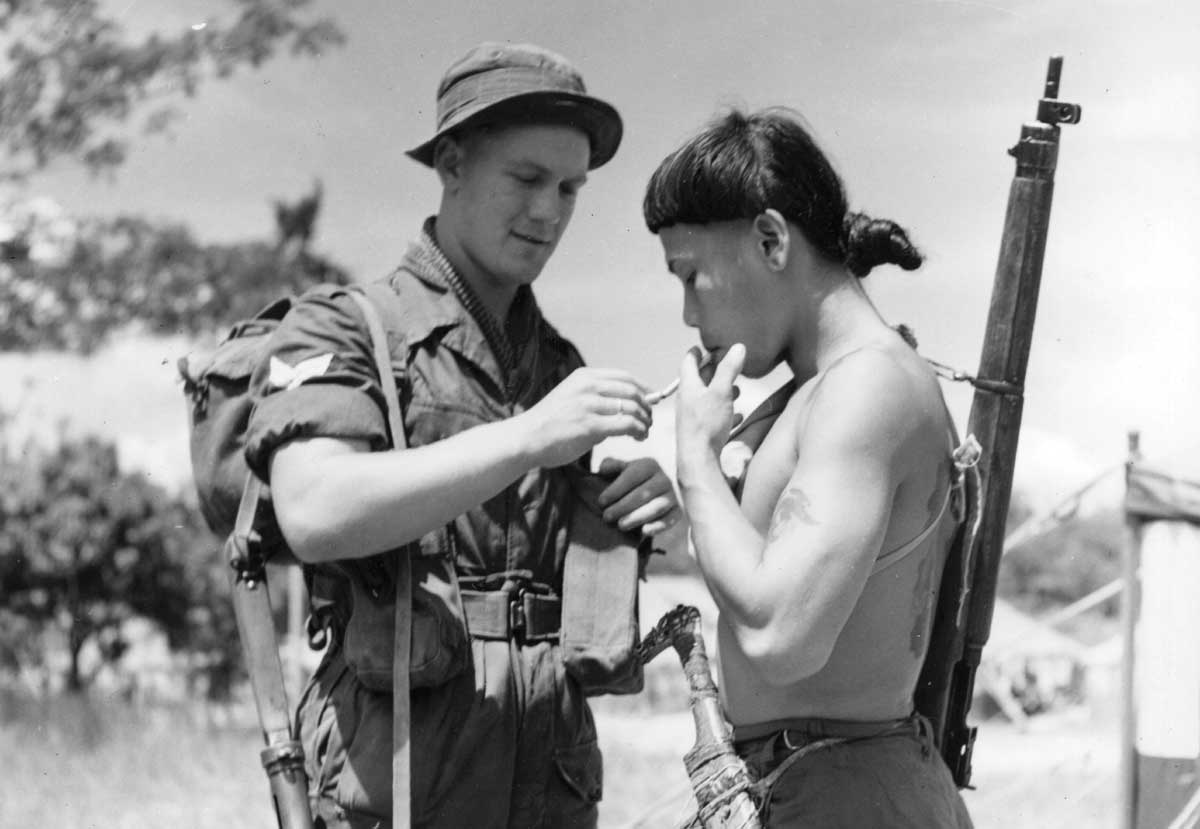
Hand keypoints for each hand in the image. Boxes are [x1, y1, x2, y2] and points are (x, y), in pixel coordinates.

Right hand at [520, 368, 650, 467]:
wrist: (525, 439)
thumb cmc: (548, 424)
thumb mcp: (570, 398)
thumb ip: (595, 399)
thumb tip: (626, 408)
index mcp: (583, 377)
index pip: (624, 377)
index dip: (643, 389)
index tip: (651, 401)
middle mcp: (587, 386)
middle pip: (632, 390)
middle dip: (647, 406)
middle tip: (649, 420)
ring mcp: (588, 405)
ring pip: (633, 407)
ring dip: (645, 421)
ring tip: (644, 432)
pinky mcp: (590, 425)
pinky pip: (627, 424)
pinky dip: (639, 430)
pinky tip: (638, 438)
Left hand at [596, 456, 680, 535]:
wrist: (657, 485)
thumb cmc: (634, 478)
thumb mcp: (623, 467)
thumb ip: (611, 466)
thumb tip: (602, 470)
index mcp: (649, 465)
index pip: (631, 477)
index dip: (615, 490)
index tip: (601, 502)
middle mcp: (664, 478)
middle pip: (643, 494)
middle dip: (623, 507)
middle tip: (606, 517)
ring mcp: (673, 495)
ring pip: (656, 508)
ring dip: (637, 518)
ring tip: (620, 525)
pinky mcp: (678, 511)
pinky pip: (670, 520)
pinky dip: (658, 527)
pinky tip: (643, 531)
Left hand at [676, 344, 744, 463]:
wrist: (698, 460)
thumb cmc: (706, 423)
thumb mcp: (721, 391)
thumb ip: (729, 369)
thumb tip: (738, 347)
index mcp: (688, 386)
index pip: (689, 362)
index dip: (697, 352)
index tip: (705, 347)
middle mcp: (687, 400)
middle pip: (699, 380)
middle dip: (713, 371)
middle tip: (726, 364)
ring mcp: (693, 417)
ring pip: (707, 399)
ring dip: (721, 392)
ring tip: (738, 388)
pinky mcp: (701, 432)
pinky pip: (713, 418)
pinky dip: (725, 413)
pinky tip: (737, 415)